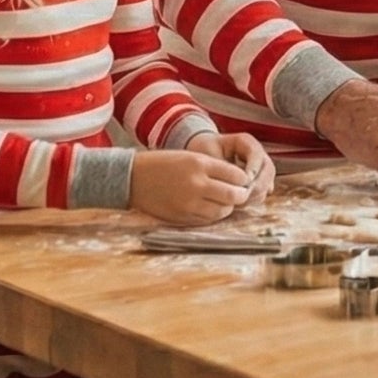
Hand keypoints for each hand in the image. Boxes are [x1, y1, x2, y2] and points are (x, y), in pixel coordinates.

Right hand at [131, 147, 252, 225]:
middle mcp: (196, 184)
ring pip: (223, 211)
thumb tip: (240, 181)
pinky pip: (207, 220)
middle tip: (240, 194)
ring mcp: (189, 203)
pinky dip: (213, 215)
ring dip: (227, 207)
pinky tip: (210, 207)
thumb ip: (215, 168)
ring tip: (224, 201)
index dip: (243, 179)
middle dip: (241, 196)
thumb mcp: (191, 157)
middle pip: (233, 196)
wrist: (133, 178)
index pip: (237, 176)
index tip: (243, 180)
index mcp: (200, 164)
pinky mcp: (182, 217)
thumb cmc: (164, 164)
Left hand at [186, 130, 274, 202]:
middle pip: (268, 170)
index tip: (244, 182)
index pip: (257, 154)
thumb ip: (223, 167)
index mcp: (246, 142)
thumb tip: (238, 182)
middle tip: (242, 197)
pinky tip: (239, 204)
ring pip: (268, 182)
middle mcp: (257, 154)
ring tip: (238, 202)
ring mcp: (260, 168)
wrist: (204, 155)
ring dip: (255, 194)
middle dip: (257, 185)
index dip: (253, 168)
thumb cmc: (205, 152)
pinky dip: (253, 199)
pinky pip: (263, 192)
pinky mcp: (259, 180)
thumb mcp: (210, 154)